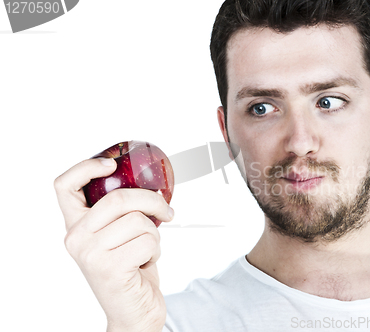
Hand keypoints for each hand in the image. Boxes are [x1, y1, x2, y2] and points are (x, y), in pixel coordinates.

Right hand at [54, 158, 173, 331]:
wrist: (133, 312)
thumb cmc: (130, 271)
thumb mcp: (119, 236)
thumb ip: (122, 212)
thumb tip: (151, 186)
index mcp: (76, 226)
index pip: (65, 187)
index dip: (86, 168)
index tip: (111, 165)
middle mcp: (76, 239)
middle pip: (118, 198)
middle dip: (152, 201)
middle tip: (166, 211)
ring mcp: (90, 254)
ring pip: (139, 221)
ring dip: (154, 235)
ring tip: (144, 251)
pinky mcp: (110, 268)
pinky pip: (148, 241)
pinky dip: (156, 251)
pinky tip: (144, 264)